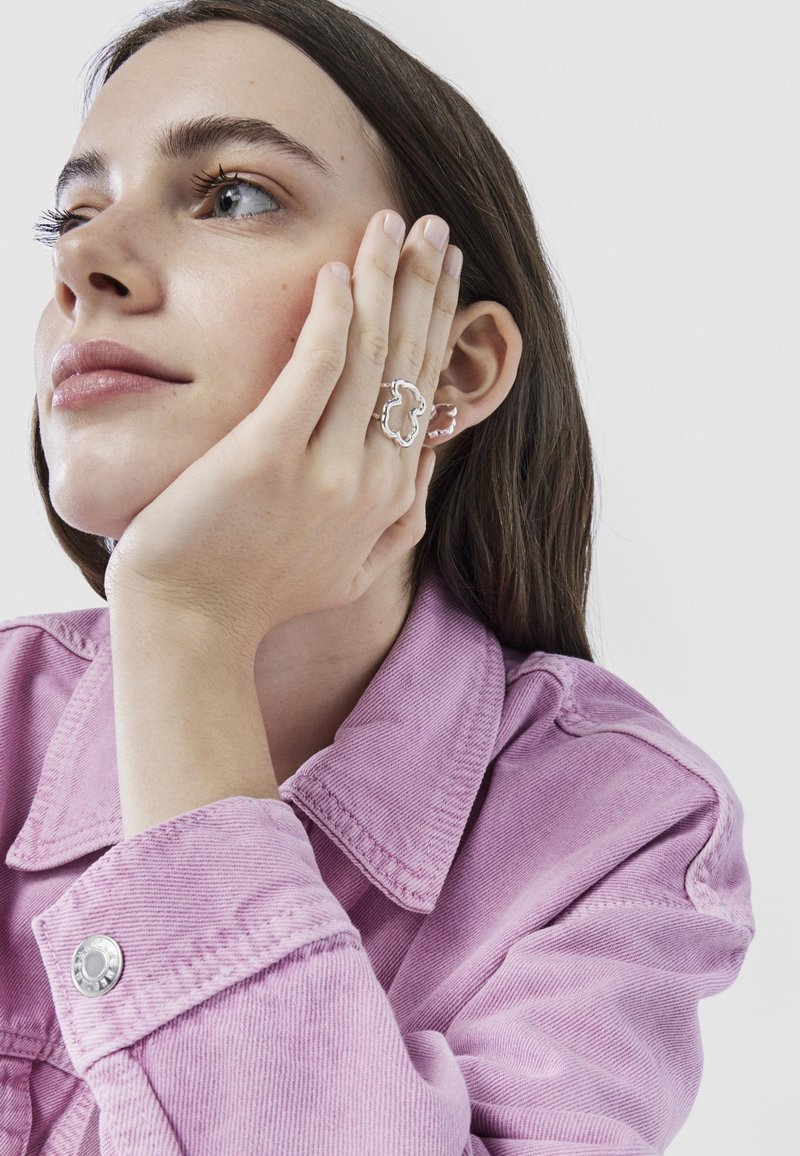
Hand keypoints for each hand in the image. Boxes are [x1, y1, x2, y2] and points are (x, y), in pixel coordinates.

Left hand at [104, 210, 461, 652]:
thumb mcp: (354, 569)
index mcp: (391, 497)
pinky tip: (338, 272)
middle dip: (424, 287)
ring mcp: (325, 470)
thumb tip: (433, 452)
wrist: (192, 624)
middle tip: (433, 227)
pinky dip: (333, 319)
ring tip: (393, 224)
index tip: (442, 274)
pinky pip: (314, 371)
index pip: (424, 391)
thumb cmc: (261, 595)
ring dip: (386, 281)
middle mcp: (371, 480)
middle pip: (408, 363)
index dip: (437, 325)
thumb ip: (403, 516)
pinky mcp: (269, 456)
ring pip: (371, 356)